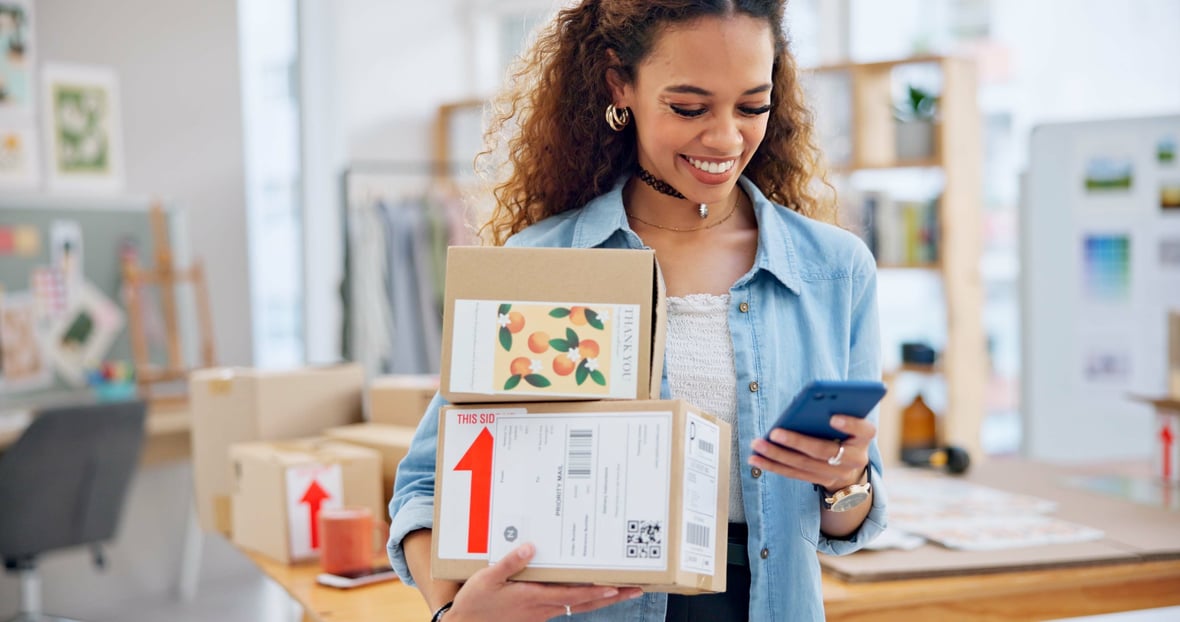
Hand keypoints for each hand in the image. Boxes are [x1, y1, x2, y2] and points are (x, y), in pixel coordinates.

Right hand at [447, 543, 642, 620]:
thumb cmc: (476, 603)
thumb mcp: (488, 578)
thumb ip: (510, 563)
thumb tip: (531, 547)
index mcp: (534, 598)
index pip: (574, 595)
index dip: (597, 592)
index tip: (617, 587)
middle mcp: (543, 607)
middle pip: (585, 603)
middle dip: (612, 597)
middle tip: (636, 589)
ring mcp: (541, 613)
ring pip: (578, 606)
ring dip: (601, 599)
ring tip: (620, 590)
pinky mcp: (536, 614)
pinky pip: (565, 606)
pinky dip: (582, 600)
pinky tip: (588, 592)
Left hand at [749, 414, 875, 490]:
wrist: (852, 465)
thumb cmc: (846, 431)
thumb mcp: (849, 420)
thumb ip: (836, 409)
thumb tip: (806, 403)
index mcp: (864, 437)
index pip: (863, 430)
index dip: (850, 424)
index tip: (833, 417)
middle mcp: (855, 458)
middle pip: (824, 451)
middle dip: (797, 442)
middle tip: (775, 432)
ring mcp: (836, 473)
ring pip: (804, 465)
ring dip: (777, 455)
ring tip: (757, 444)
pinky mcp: (819, 481)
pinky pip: (794, 474)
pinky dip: (772, 466)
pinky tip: (755, 458)